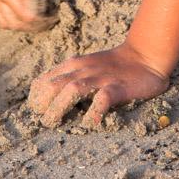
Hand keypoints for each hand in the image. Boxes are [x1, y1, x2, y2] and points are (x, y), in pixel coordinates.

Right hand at [0, 0, 51, 30]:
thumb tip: (37, 17)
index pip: (25, 17)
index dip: (42, 20)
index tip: (57, 14)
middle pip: (13, 24)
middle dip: (33, 25)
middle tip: (51, 18)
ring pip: (7, 21)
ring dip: (23, 23)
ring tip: (41, 15)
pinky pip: (5, 12)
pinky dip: (18, 15)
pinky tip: (32, 7)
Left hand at [27, 42, 169, 127]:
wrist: (144, 55)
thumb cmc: (112, 66)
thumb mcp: (86, 68)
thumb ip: (70, 78)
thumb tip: (48, 100)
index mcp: (74, 65)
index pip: (45, 80)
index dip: (36, 97)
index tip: (35, 112)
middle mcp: (84, 70)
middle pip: (55, 85)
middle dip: (43, 103)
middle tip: (42, 121)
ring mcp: (100, 78)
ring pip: (73, 89)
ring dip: (59, 106)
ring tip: (53, 122)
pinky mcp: (117, 88)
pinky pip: (103, 99)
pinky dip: (94, 111)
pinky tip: (90, 123)